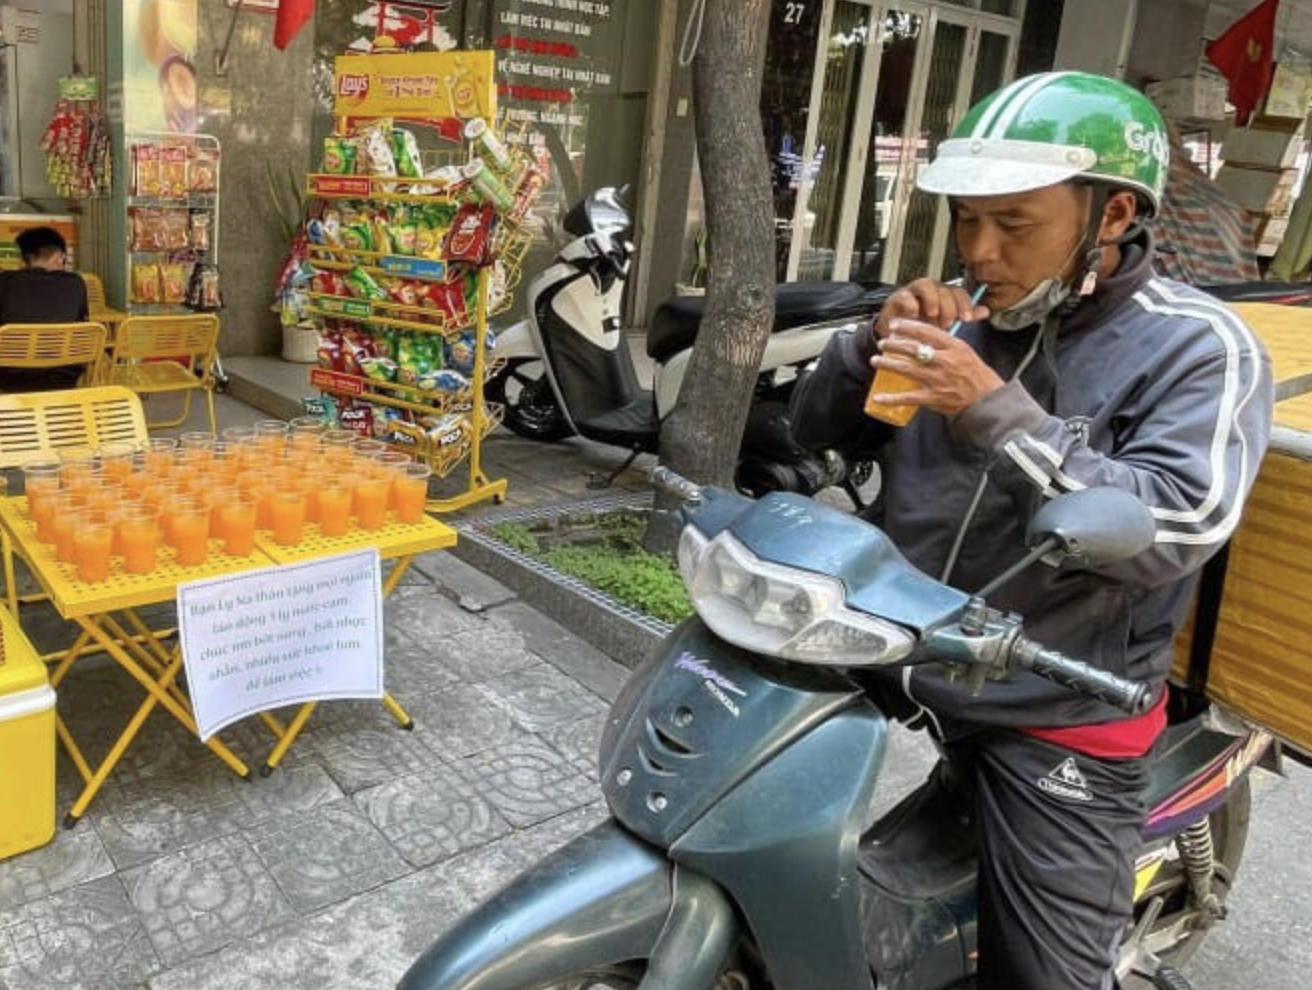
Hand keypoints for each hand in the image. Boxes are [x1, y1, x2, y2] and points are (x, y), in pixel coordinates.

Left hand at [868, 317, 1003, 417]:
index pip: (928, 332)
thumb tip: (925, 336)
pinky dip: (891, 398)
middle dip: (893, 344)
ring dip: (888, 364)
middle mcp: (945, 362)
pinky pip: (908, 397)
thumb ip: (946, 344)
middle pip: (914, 349)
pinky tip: (878, 397)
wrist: (988, 401)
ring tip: (875, 360)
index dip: (908, 326)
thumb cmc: (977, 376)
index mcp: (955, 348)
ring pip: (907, 369)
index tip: (895, 324)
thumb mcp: (965, 352)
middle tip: (882, 343)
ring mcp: (938, 380)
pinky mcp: (934, 398)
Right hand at [873, 279, 989, 340]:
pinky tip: (914, 314)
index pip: (958, 292)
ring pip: (925, 284)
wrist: (898, 336)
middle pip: (944, 289)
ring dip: (932, 300)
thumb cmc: (922, 328)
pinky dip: (910, 304)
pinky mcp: (897, 299)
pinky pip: (905, 295)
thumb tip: (985, 311)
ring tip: (932, 315)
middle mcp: (930, 291)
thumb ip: (964, 316)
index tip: (966, 319)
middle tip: (946, 323)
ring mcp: (913, 293)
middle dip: (948, 307)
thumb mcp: (946, 325)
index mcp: (943, 295)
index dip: (964, 304)